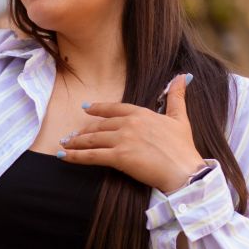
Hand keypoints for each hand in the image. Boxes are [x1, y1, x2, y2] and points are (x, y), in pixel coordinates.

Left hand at [58, 74, 205, 193]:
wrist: (185, 172)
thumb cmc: (184, 148)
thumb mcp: (180, 119)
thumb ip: (177, 97)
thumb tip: (182, 76)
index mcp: (141, 114)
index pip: (114, 108)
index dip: (98, 109)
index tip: (85, 108)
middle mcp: (129, 123)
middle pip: (99, 126)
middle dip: (84, 131)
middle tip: (71, 135)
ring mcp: (122, 139)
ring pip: (92, 139)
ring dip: (75, 142)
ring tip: (65, 144)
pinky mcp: (119, 157)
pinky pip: (91, 155)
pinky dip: (74, 156)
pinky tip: (63, 156)